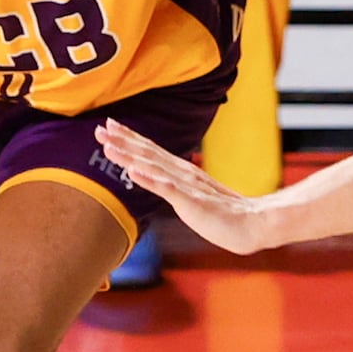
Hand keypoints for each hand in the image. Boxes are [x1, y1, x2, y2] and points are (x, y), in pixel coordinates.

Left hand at [94, 121, 281, 254]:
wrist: (253, 225)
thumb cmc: (227, 215)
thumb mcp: (197, 198)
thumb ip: (181, 188)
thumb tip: (167, 182)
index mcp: (183, 173)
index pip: (152, 151)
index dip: (130, 138)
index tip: (110, 126)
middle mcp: (182, 174)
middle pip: (148, 153)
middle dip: (123, 141)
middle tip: (100, 129)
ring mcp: (186, 187)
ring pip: (153, 166)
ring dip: (129, 155)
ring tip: (108, 146)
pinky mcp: (191, 202)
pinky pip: (167, 188)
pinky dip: (149, 178)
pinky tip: (133, 171)